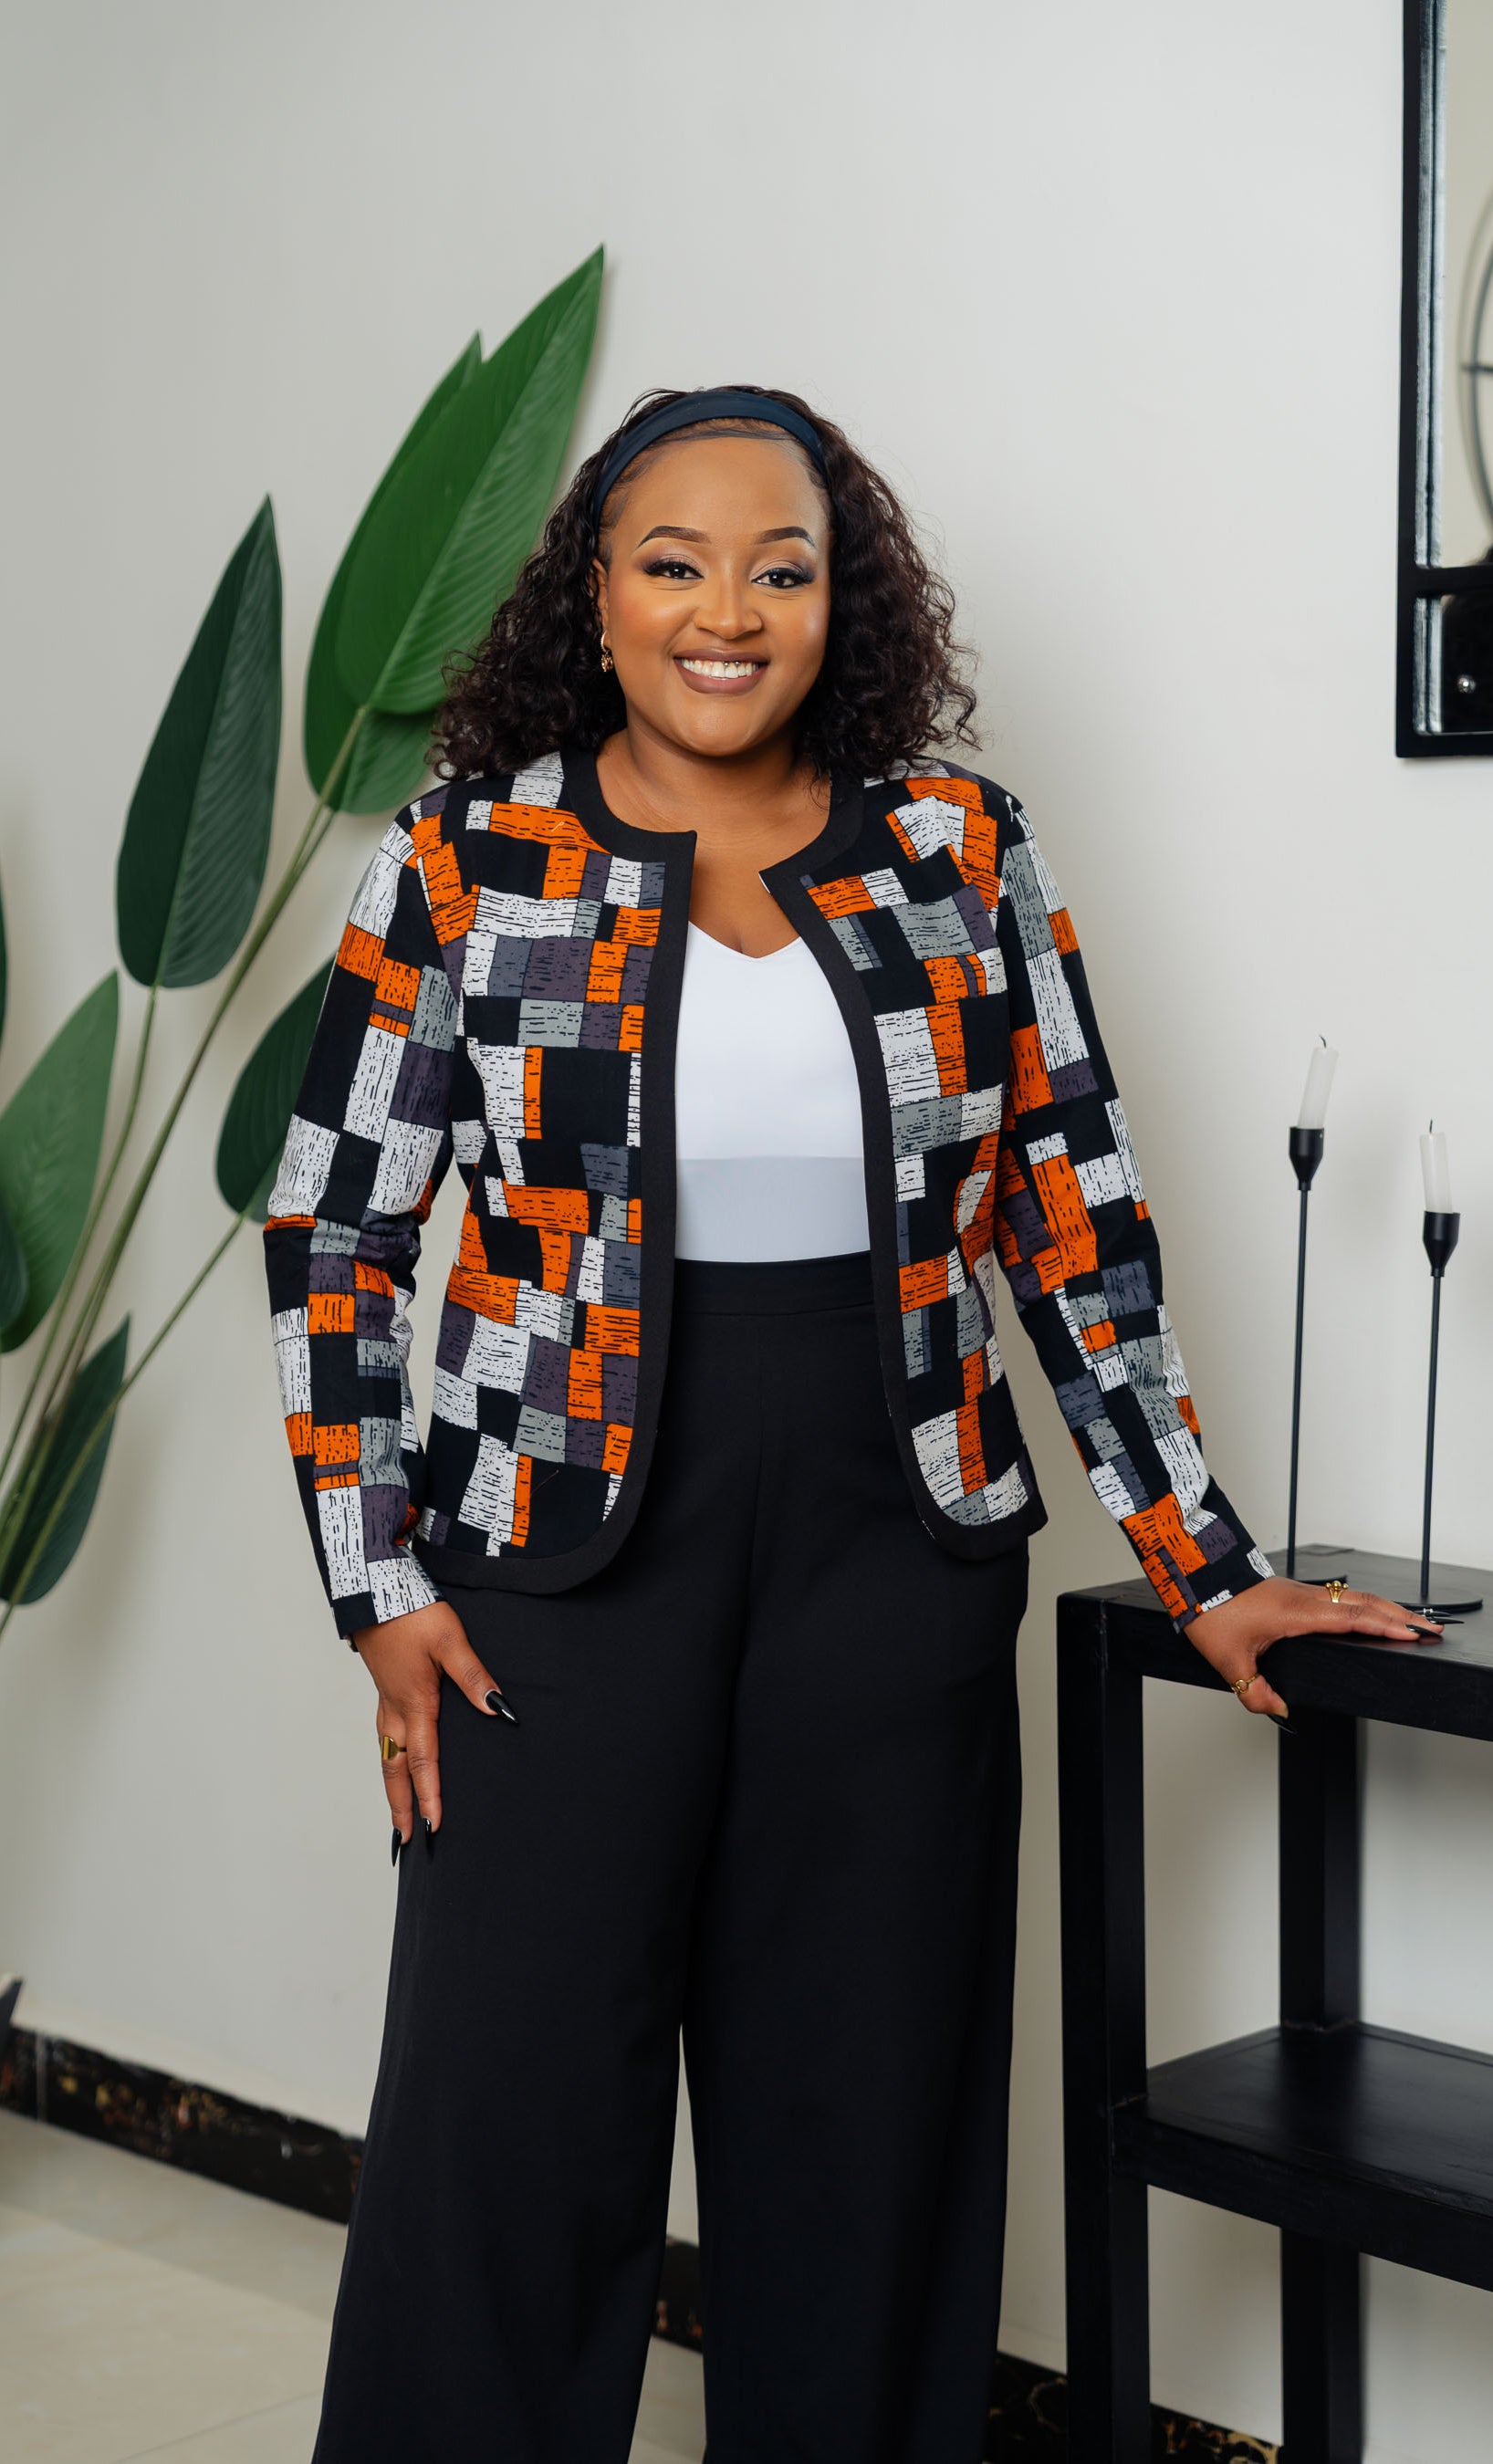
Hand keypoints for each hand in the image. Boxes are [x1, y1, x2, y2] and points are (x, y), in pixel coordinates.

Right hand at [351, 1598, 514, 1842]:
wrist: (375, 1591)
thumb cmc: (413, 1613)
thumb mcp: (450, 1640)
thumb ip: (474, 1676)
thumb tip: (498, 1710)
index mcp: (415, 1704)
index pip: (425, 1762)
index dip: (430, 1797)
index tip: (433, 1827)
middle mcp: (396, 1710)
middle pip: (396, 1770)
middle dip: (401, 1807)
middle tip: (404, 1841)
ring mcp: (386, 1701)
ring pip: (387, 1757)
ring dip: (392, 1788)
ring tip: (396, 1815)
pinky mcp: (384, 1690)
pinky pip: (384, 1738)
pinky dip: (388, 1763)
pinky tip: (394, 1764)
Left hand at [1184, 1577, 1442, 1720]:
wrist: (1196, 1575)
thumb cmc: (1212, 1610)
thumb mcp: (1229, 1660)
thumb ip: (1254, 1690)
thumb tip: (1278, 1709)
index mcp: (1297, 1614)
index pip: (1353, 1619)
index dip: (1385, 1627)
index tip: (1413, 1635)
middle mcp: (1305, 1599)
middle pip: (1365, 1604)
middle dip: (1400, 1617)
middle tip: (1429, 1630)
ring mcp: (1301, 1593)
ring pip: (1355, 1597)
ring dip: (1385, 1608)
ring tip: (1409, 1622)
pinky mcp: (1294, 1593)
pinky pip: (1340, 1597)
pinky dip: (1364, 1604)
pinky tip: (1368, 1614)